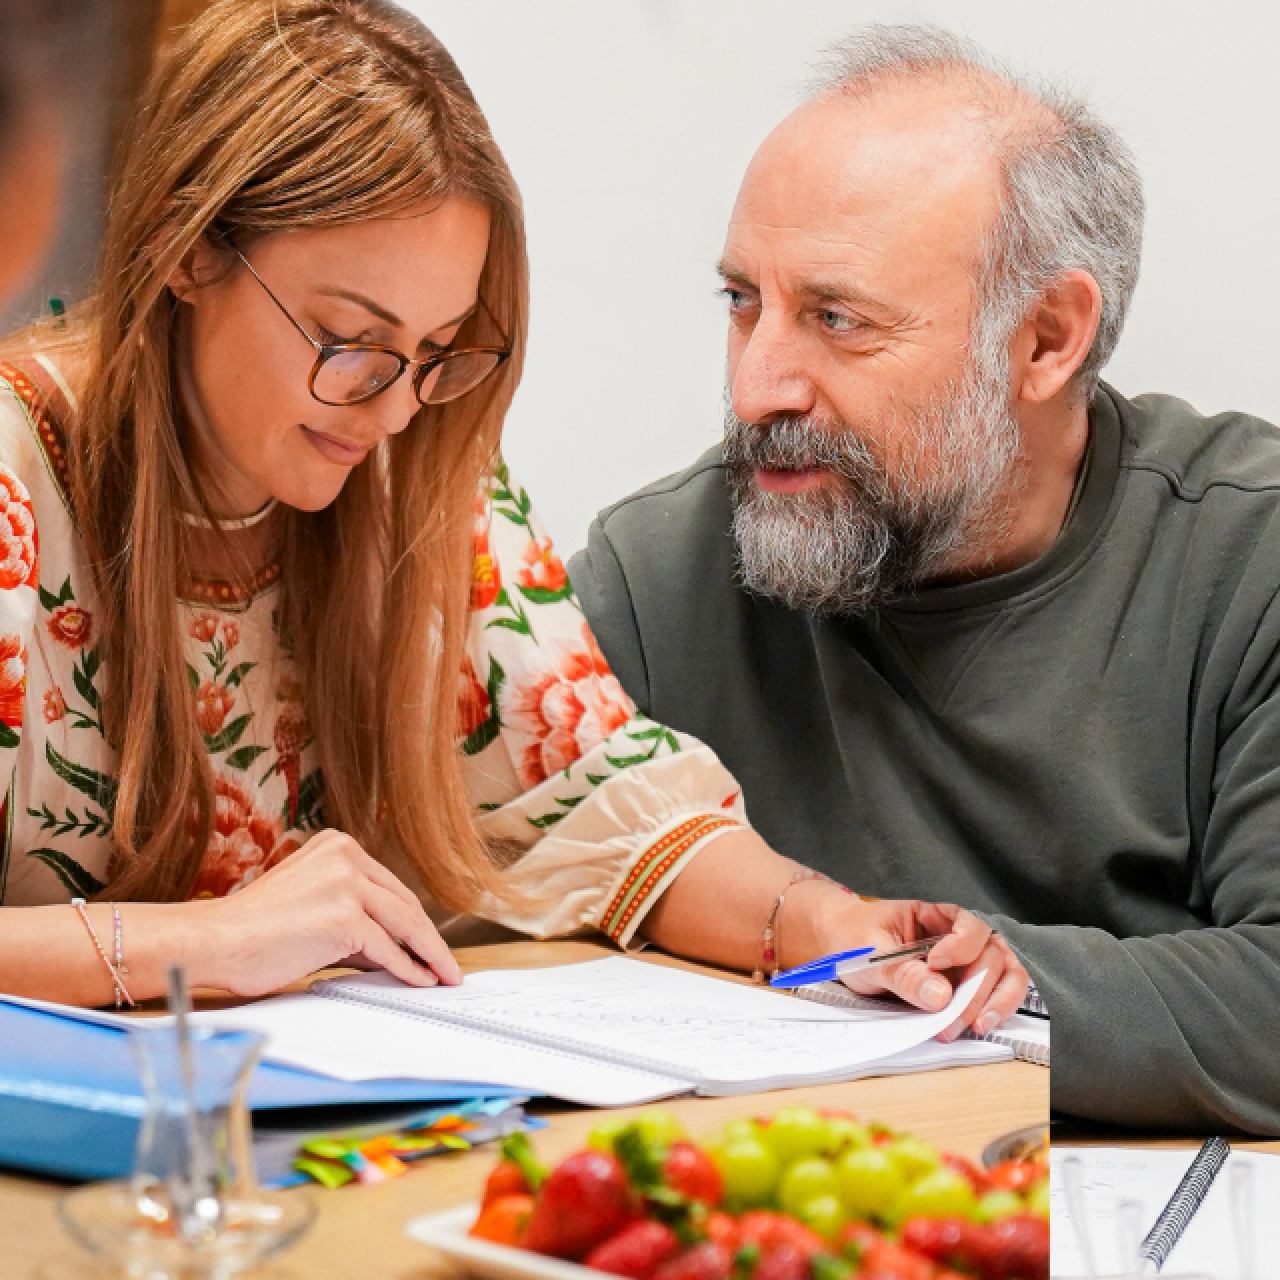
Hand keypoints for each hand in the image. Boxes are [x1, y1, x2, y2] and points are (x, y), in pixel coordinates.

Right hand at [193, 829, 461, 996]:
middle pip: (402, 903)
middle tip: (447, 963)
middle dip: (428, 938)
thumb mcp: (311, 904)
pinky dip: (407, 969)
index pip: (389, 887)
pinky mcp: (345, 917)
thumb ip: (352, 915)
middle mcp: (346, 856)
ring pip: (404, 924)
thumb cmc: (252, 931)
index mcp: (337, 846)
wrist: (214, 941)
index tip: (431, 941)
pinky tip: (420, 981)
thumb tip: (393, 948)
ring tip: (444, 976)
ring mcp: (346, 884)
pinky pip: (388, 949)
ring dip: (429, 955)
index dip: (414, 919)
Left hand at [805, 891, 1027, 1040]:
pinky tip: (976, 1026)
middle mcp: (957, 937)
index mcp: (935, 916)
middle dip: (976, 989)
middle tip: (953, 1017)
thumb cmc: (855, 937)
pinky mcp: (963, 987)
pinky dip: (993, 1010)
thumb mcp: (869, 952)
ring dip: (997, 1001)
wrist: (840, 946)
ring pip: (1005, 974)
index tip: (937, 964)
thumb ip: (902, 973)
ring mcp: (964, 963)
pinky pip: (993, 995)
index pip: (968, 924)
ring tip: (977, 1026)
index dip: (961, 944)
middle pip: (991, 955)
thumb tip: (940, 996)